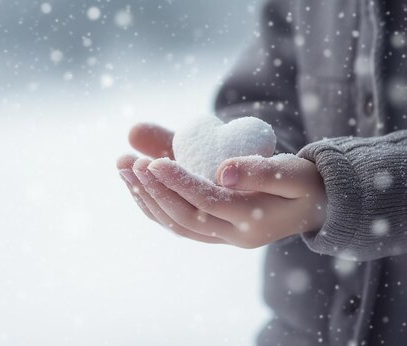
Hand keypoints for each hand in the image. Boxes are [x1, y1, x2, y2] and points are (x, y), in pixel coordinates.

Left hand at [117, 123, 326, 247]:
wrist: (316, 205)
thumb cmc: (306, 182)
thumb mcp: (293, 170)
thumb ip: (261, 169)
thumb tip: (222, 172)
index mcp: (255, 221)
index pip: (207, 202)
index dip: (178, 182)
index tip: (152, 160)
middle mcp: (234, 236)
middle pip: (184, 217)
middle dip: (152, 190)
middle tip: (127, 162)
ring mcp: (222, 238)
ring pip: (176, 224)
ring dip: (147, 198)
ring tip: (123, 168)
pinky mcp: (214, 233)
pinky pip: (178, 225)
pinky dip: (155, 207)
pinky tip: (137, 185)